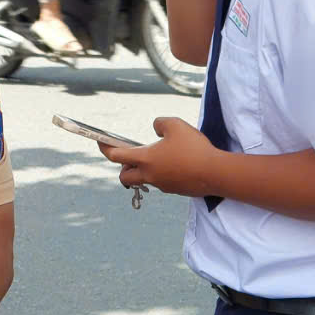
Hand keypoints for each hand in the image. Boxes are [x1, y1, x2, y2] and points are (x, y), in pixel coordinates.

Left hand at [100, 115, 218, 197]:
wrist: (215, 173)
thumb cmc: (193, 148)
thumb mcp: (175, 125)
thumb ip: (160, 123)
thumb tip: (155, 130)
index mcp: (145, 159)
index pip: (116, 155)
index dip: (105, 147)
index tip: (99, 141)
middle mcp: (149, 175)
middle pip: (125, 176)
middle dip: (123, 168)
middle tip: (131, 156)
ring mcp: (162, 185)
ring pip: (144, 180)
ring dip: (143, 171)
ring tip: (157, 158)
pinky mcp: (174, 190)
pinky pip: (161, 182)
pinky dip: (161, 174)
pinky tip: (176, 164)